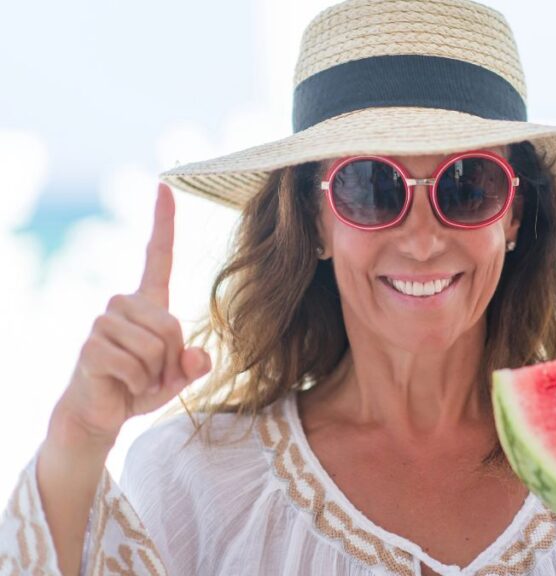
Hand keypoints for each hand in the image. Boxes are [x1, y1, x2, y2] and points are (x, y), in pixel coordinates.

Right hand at [51, 183, 210, 447]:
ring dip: (154, 373)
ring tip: (136, 379)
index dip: (163, 222)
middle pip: (171, 323)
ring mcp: (103, 322)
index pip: (157, 255)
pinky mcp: (92, 345)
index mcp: (147, 302)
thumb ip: (195, 365)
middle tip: (152, 374)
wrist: (100, 414)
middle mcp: (123, 304)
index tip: (165, 186)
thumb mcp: (177, 377)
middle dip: (171, 358)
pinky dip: (138, 383)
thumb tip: (199, 358)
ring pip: (155, 344)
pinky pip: (134, 363)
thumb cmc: (138, 388)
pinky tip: (122, 385)